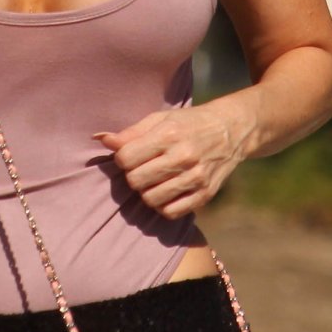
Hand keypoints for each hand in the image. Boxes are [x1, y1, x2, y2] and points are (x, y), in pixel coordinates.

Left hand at [93, 104, 251, 219]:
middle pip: (136, 181)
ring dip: (146, 192)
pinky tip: (166, 192)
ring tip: (153, 180)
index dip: (121, 159)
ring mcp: (196, 178)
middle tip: (141, 168)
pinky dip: (163, 206)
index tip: (129, 155)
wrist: (231, 130)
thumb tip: (100, 139)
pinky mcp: (205, 195)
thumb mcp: (160, 119)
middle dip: (132, 176)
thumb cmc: (189, 123)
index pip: (126, 158)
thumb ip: (130, 132)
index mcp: (169, 134)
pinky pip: (171, 212)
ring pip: (151, 199)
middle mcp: (183, 156)